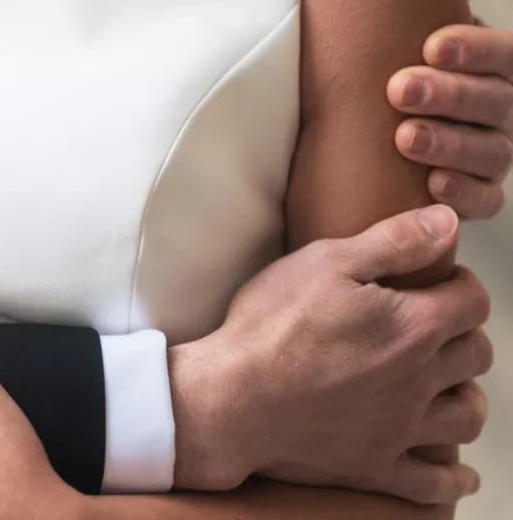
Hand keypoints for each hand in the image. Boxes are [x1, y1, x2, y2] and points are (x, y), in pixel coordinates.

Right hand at [169, 204, 486, 503]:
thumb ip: (393, 241)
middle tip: (433, 324)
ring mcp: (400, 428)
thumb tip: (447, 222)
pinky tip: (459, 476)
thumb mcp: (324, 262)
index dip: (460, 282)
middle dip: (463, 333)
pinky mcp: (376, 465)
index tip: (437, 278)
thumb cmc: (271, 326)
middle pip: (476, 355)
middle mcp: (419, 380)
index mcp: (413, 327)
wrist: (231, 398)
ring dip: (466, 396)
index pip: (472, 301)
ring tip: (447, 383)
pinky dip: (453, 481)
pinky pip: (433, 484)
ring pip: (466, 417)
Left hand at [392, 0, 512, 216]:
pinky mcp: (480, 191)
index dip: (475, 49)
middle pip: (495, 100)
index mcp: (494, 63)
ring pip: (492, 150)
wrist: (372, 113)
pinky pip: (486, 199)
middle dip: (449, 94)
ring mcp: (495, 150)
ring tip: (404, 137)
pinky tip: (433, 186)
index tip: (432, 45)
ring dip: (449, 144)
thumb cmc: (392, 55)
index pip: (505, 52)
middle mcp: (503, 106)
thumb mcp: (406, 22)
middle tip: (399, 89)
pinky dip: (464, 194)